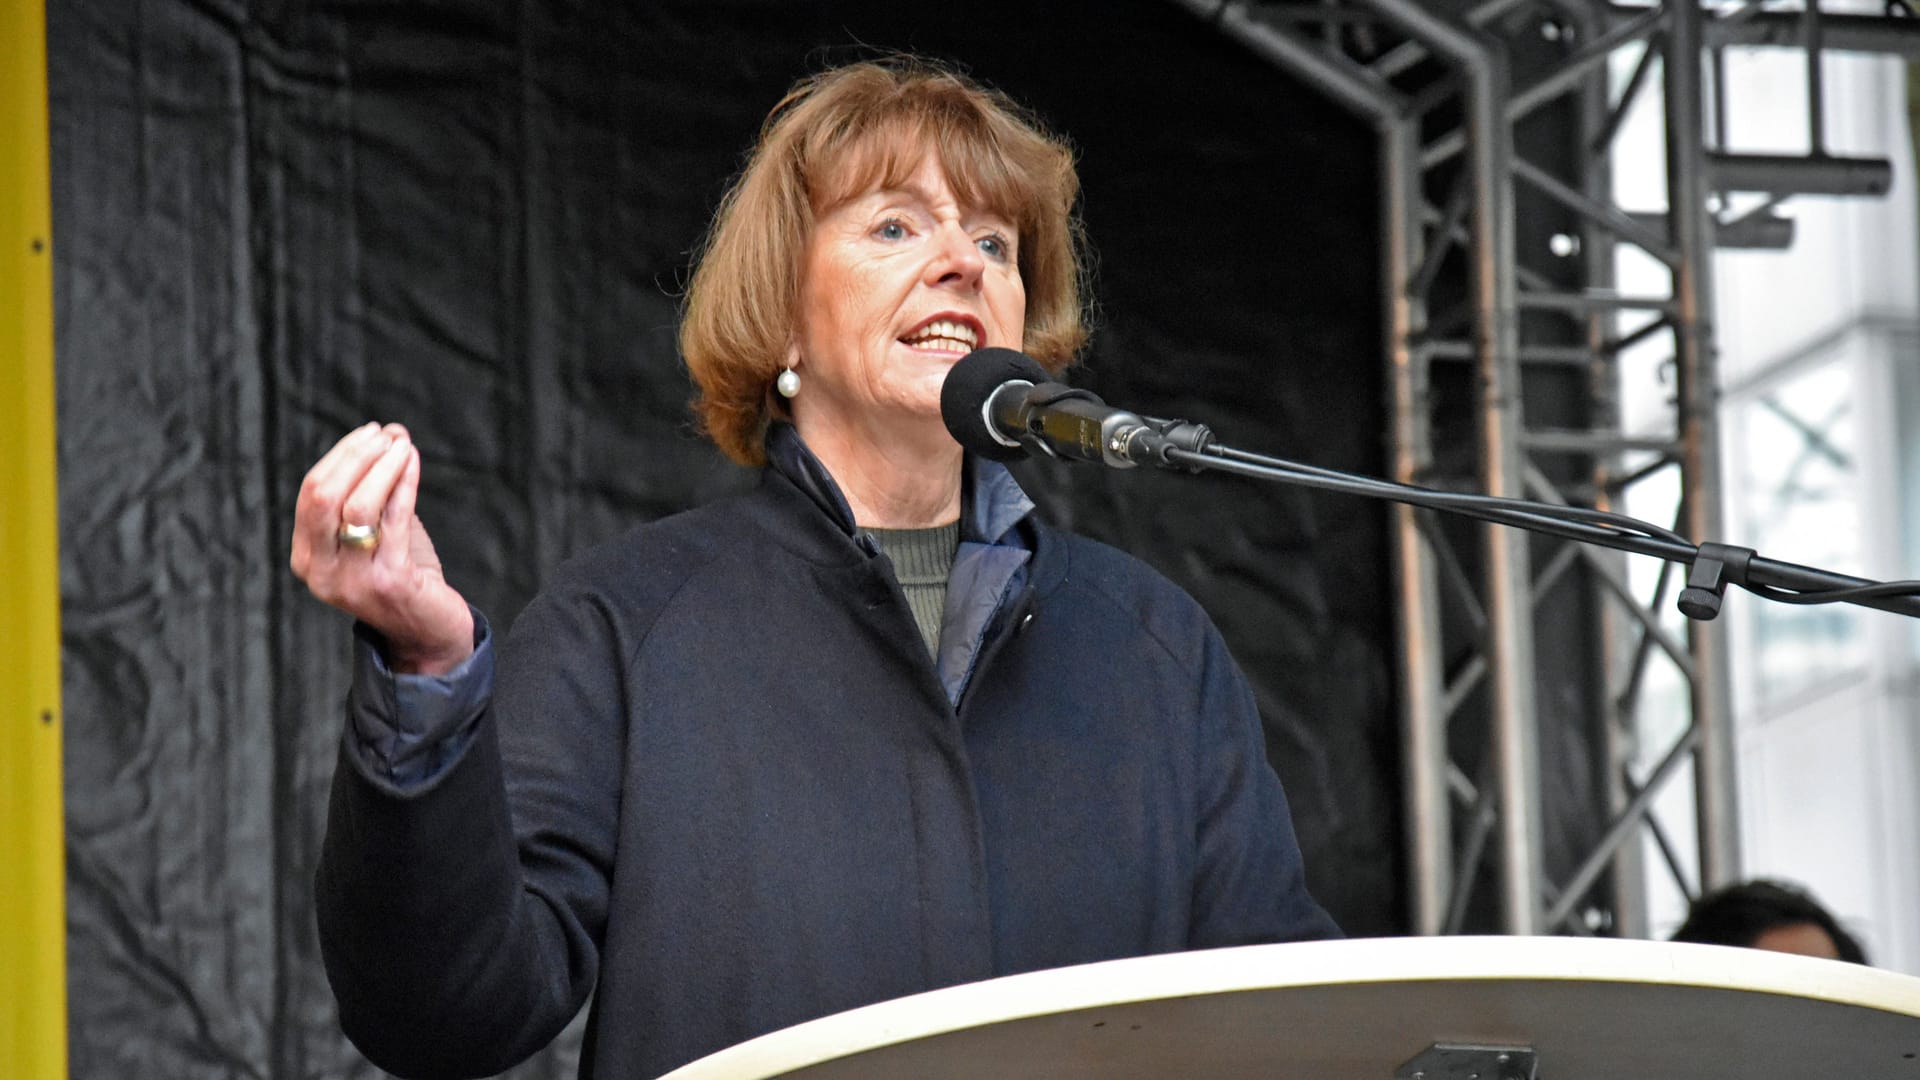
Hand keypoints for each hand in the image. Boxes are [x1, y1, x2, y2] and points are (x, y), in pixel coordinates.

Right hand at [290, 422, 475, 674]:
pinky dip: (403, 484)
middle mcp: (320, 571)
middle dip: (355, 457)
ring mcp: (351, 580)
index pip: (312, 494)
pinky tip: (413, 464)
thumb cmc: (403, 576)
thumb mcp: (378, 532)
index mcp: (307, 557)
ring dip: (382, 467)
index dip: (342, 456)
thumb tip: (390, 433)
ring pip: (357, 506)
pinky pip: (392, 520)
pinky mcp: (388, 583)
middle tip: (385, 435)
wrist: (428, 634)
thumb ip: (378, 489)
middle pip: (324, 496)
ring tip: (403, 444)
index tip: (371, 433)